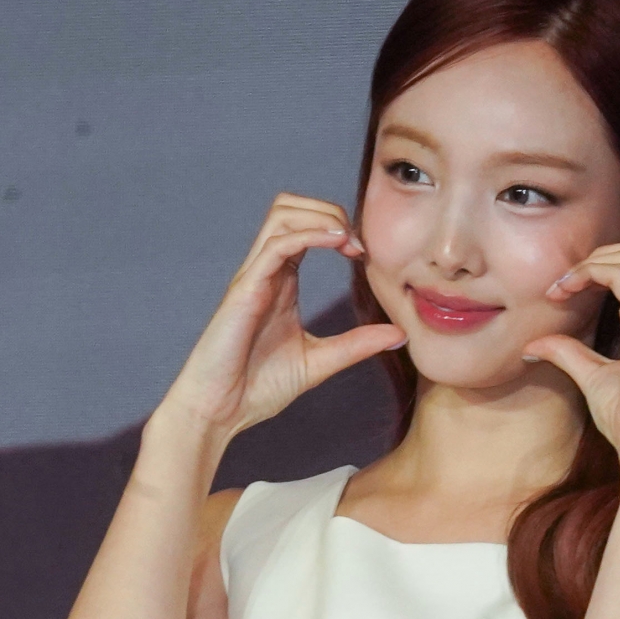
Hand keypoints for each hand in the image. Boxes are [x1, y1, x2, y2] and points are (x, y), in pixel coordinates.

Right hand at [161, 193, 407, 438]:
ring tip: (348, 239)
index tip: (365, 253)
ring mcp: (253, 277)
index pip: (305, 227)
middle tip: (358, 242)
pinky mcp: (245, 290)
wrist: (220, 411)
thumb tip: (399, 335)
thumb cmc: (257, 388)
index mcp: (281, 281)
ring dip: (319, 215)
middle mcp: (266, 271)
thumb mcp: (321, 361)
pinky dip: (307, 234)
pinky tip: (335, 243)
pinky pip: (275, 245)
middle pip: (290, 207)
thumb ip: (357, 344)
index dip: (338, 227)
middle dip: (329, 210)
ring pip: (281, 214)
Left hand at [522, 239, 619, 478]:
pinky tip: (564, 292)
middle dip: (603, 253)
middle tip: (567, 280)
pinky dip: (589, 273)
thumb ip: (570, 354)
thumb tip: (533, 345)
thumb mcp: (595, 378)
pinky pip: (619, 273)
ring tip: (560, 288)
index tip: (571, 289)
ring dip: (590, 263)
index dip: (610, 265)